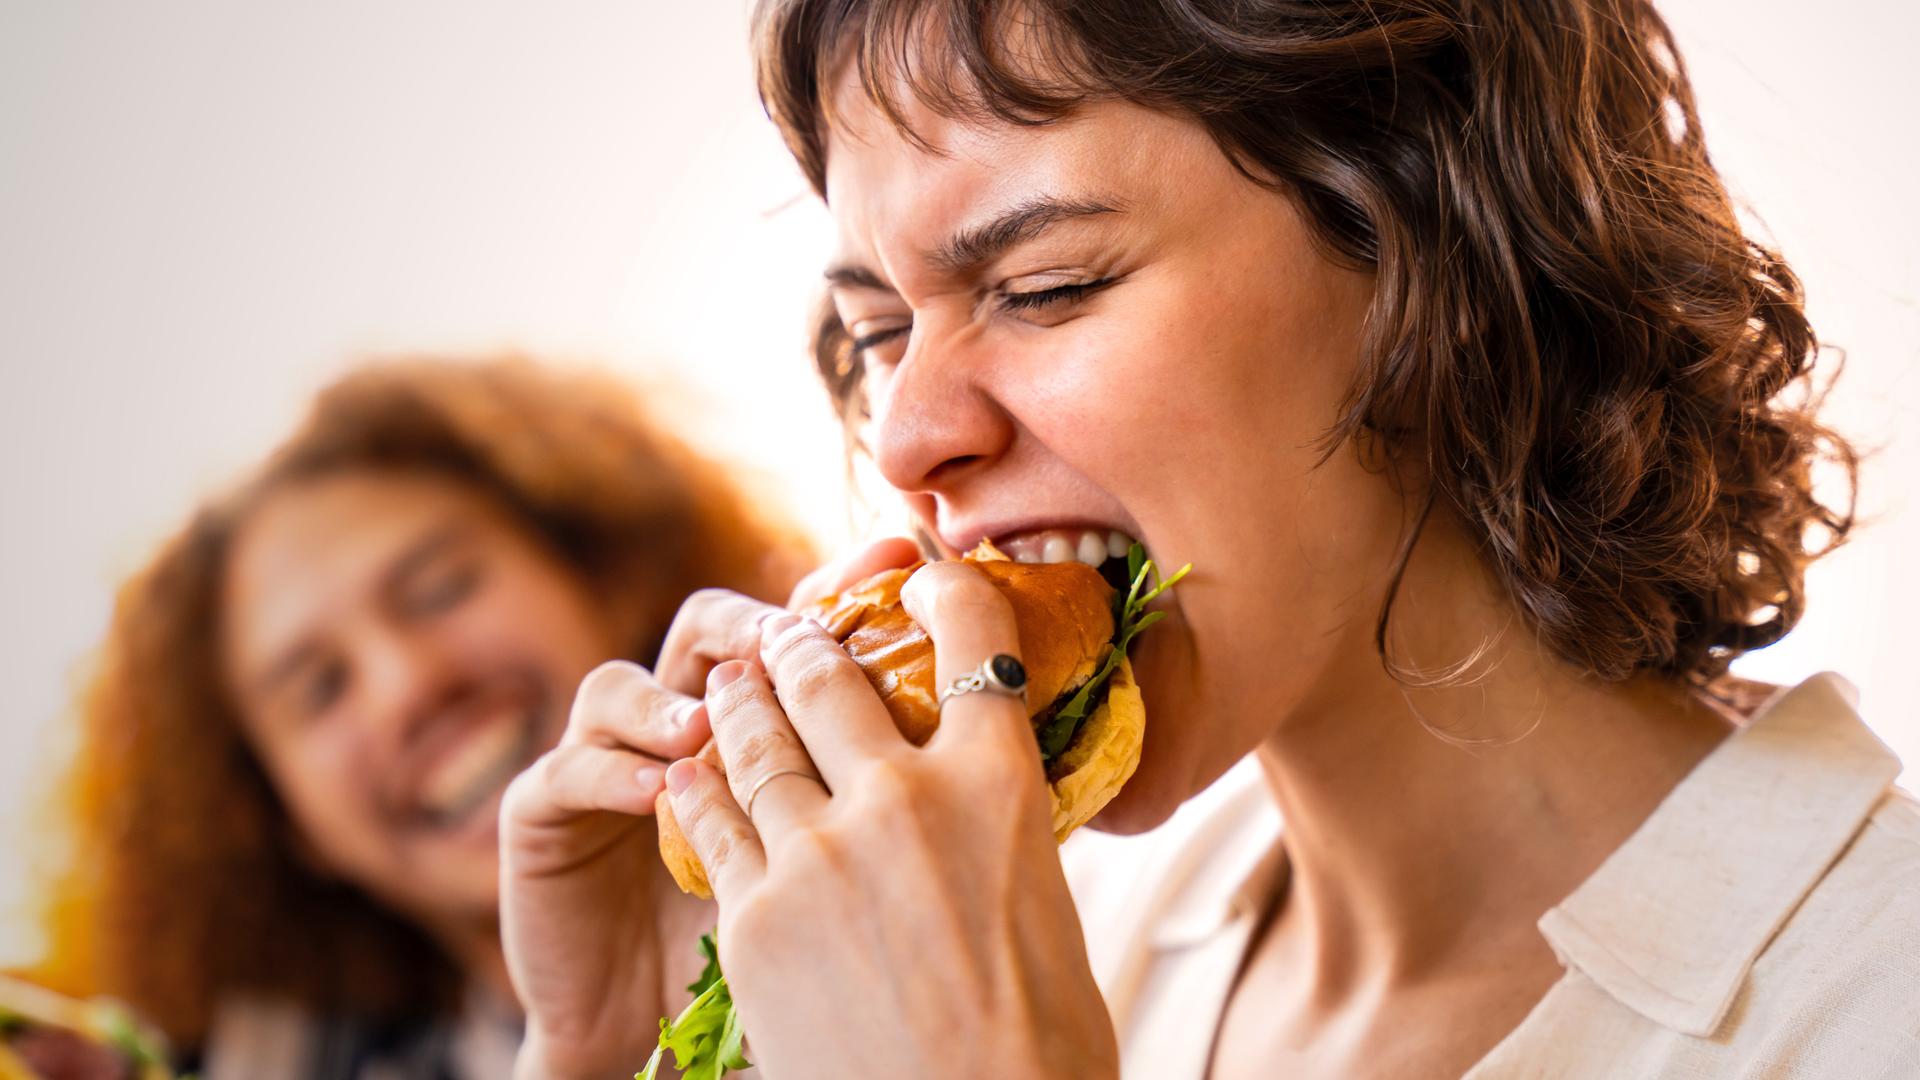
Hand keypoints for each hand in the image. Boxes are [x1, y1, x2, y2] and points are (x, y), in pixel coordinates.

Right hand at [500, 538, 920, 1078]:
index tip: (902, 555)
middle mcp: (682, 723)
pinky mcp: (545, 821)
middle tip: (795, 635)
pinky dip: (611, 772)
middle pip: (712, 632)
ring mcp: (609, 766)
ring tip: (711, 721)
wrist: (663, 1038)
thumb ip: (899, 798)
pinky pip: (567, 772)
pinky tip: (660, 791)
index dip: (844, 585)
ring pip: (619, 685)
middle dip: (758, 625)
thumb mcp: (847, 873)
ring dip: (670, 695)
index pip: (798, 629)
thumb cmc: (776, 960)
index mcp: (762, 725)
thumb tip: (1019, 736)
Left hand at [663, 560, 1119, 1079]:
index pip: (976, 640)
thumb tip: (977, 805)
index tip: (921, 577)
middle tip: (786, 634)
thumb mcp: (1044, 910)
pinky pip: (712, 821)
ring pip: (756, 740)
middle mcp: (905, 796)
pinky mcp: (753, 913)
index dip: (945, 589)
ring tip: (729, 684)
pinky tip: (688, 775)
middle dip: (802, 644)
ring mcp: (818, 851)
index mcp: (1000, 786)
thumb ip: (996, 835)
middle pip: (832, 679)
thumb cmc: (1036, 1045)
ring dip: (739, 702)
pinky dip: (700, 789)